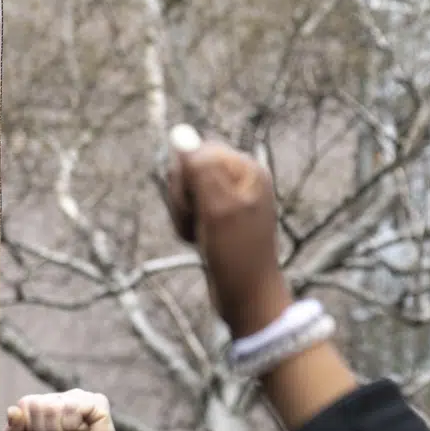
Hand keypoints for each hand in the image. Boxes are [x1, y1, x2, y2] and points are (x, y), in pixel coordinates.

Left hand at [3, 390, 117, 430]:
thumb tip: (12, 411)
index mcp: (42, 404)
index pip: (25, 404)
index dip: (31, 428)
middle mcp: (60, 397)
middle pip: (39, 406)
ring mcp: (79, 397)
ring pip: (55, 407)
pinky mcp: (97, 402)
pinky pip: (74, 408)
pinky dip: (75, 427)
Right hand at [165, 126, 293, 336]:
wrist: (248, 298)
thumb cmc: (238, 255)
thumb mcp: (218, 210)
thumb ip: (201, 169)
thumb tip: (181, 133)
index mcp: (246, 168)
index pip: (197, 150)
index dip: (187, 178)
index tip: (199, 205)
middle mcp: (241, 178)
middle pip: (189, 168)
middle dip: (183, 198)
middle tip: (201, 224)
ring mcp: (230, 198)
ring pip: (185, 191)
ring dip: (183, 215)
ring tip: (200, 237)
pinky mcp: (220, 216)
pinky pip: (189, 209)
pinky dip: (187, 226)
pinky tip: (199, 242)